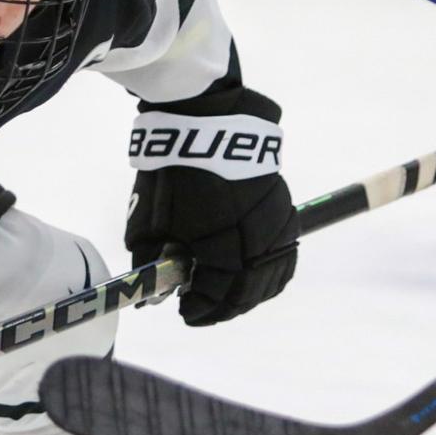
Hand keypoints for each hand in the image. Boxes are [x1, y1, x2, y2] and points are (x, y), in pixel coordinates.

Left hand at [125, 86, 298, 325]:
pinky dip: (272, 271)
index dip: (201, 309)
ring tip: (228, 297)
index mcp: (223, 248)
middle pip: (248, 292)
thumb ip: (152, 260)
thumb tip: (154, 289)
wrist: (207, 122)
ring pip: (273, 277)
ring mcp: (276, 227)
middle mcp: (256, 243)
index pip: (217, 295)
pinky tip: (256, 275)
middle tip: (204, 309)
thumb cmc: (173, 172)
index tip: (186, 312)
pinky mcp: (286, 210)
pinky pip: (286, 253)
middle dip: (225, 307)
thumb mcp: (149, 220)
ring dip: (251, 294)